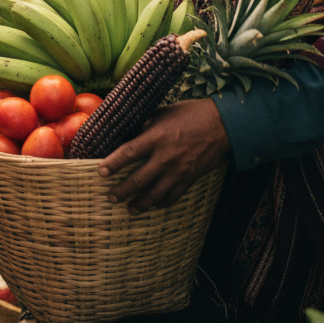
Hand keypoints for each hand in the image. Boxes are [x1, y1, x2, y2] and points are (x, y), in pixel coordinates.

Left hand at [99, 99, 229, 214]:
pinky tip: (154, 205)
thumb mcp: (163, 113)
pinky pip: (174, 195)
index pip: (129, 153)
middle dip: (122, 190)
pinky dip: (162, 202)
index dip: (113, 164)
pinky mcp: (191, 178)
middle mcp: (166, 156)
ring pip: (156, 193)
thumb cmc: (190, 114)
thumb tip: (132, 134)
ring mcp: (179, 170)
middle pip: (139, 179)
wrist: (222, 124)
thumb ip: (146, 125)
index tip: (101, 173)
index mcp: (156, 137)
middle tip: (110, 197)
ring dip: (141, 203)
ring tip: (129, 209)